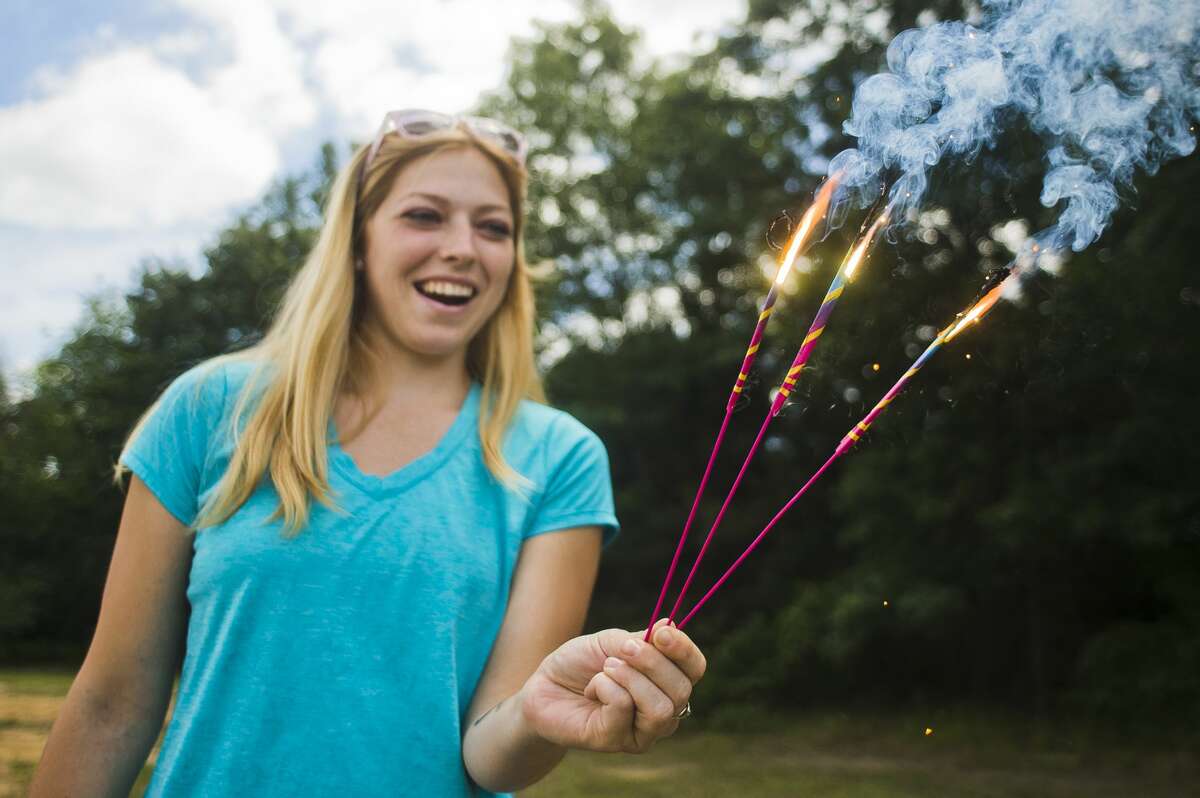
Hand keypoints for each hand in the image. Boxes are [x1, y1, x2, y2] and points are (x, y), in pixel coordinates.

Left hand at [517, 619, 705, 753]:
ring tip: (606, 668)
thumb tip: (670, 624)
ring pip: (660, 707)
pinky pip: (624, 708)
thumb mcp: (612, 642)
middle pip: (681, 689)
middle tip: (623, 648)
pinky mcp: (617, 742)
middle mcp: (664, 711)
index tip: (661, 633)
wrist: (545, 686)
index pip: (696, 668)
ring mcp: (643, 732)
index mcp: (668, 681)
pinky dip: (605, 686)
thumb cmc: (581, 664)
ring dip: (629, 677)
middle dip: (651, 661)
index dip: (684, 650)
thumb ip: (642, 639)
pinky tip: (593, 689)